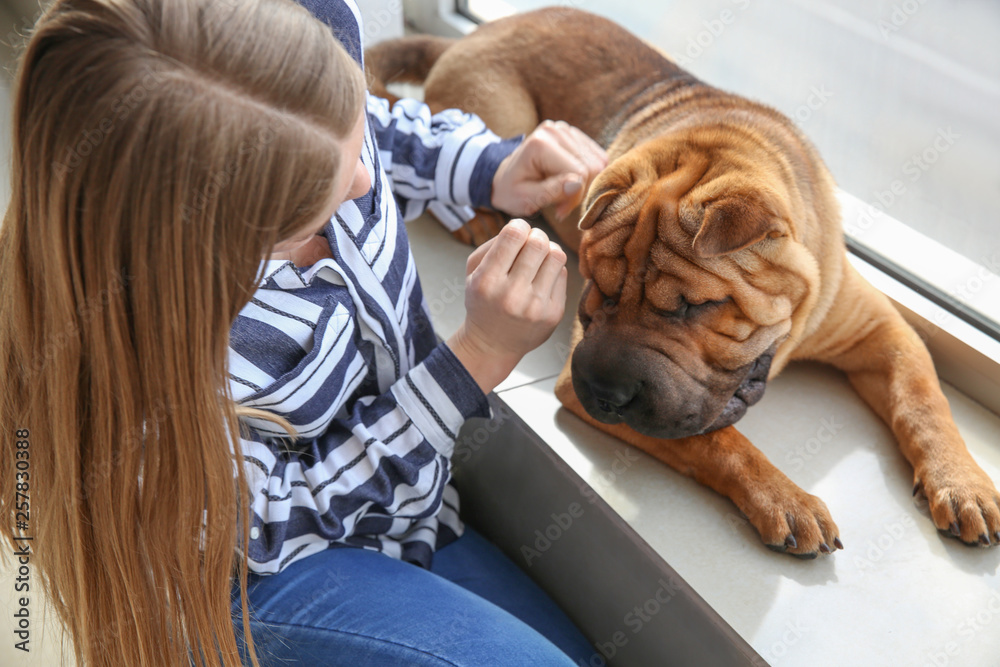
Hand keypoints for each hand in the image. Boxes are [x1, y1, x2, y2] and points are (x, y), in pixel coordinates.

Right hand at [446, 219, 567, 393]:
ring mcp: (536, 306)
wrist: (492, 345)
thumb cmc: (483, 302)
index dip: (519, 225)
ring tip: (539, 259)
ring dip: (548, 250)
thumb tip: (524, 227)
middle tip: (531, 243)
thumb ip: (493, 244)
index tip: (517, 231)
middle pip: (538, 242)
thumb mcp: (473, 273)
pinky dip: (553, 270)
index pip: (513, 235)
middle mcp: (512, 295)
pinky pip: (563, 274)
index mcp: (487, 281)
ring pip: (556, 255)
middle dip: (536, 236)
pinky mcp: (554, 314)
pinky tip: (542, 279)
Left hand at [490, 120, 606, 219]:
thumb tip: (577, 183)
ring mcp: (566, 129)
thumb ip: (551, 192)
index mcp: (541, 144)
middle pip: (592, 166)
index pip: (580, 172)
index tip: (559, 211)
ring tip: (563, 192)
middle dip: (581, 191)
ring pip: (598, 162)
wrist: (504, 177)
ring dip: (584, 183)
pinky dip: (587, 175)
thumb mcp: (525, 199)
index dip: (575, 197)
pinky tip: (568, 181)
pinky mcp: (574, 134)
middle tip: (561, 204)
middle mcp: (555, 130)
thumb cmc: (512, 191)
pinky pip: (598, 157)